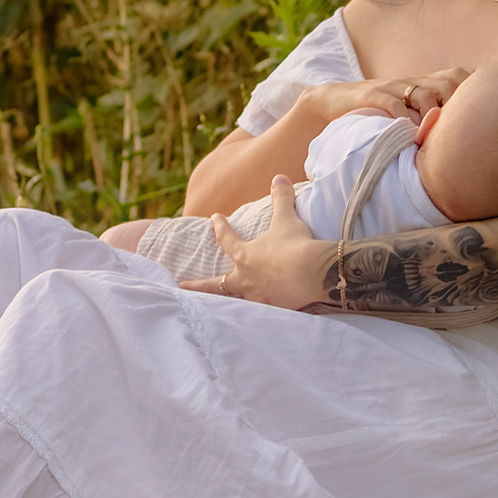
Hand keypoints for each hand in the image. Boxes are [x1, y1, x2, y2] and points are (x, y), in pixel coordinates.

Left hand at [182, 177, 328, 308]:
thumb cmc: (296, 244)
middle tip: (181, 285)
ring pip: (235, 301)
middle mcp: (246, 278)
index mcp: (245, 255)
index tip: (214, 218)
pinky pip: (259, 313)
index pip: (226, 239)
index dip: (220, 227)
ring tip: (215, 309)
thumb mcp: (287, 219)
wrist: (316, 273)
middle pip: (217, 284)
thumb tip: (279, 177)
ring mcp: (258, 297)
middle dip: (198, 284)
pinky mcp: (274, 310)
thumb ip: (281, 199)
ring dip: (224, 302)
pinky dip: (254, 315)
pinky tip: (252, 320)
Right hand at [308, 67, 468, 126]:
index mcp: (424, 82)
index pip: (459, 77)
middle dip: (456, 108)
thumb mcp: (408, 107)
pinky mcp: (372, 96)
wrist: (334, 100)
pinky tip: (407, 137)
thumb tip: (460, 137)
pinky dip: (404, 119)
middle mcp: (412, 81)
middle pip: (448, 85)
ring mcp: (392, 87)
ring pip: (424, 95)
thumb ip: (431, 115)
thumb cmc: (378, 110)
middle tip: (456, 136)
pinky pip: (393, 104)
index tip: (476, 118)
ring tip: (433, 142)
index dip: (471, 92)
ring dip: (432, 119)